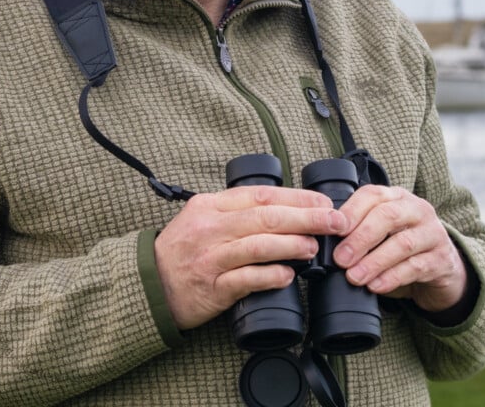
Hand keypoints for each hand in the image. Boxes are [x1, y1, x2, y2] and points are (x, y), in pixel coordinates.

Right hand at [154, 186, 346, 329]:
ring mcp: (211, 258)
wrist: (149, 283)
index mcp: (210, 205)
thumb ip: (234, 210)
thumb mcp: (202, 217)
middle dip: (306, 217)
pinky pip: (247, 279)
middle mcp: (211, 228)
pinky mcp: (212, 288)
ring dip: (292, 245)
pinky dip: (271, 275)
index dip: (295, 197)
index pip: (260, 195)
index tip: (322, 202)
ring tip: (315, 246)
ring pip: (259, 246)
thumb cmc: (182, 249)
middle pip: (266, 217)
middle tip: (335, 221)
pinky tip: (289, 274)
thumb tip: (283, 208)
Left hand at [332, 185, 468, 313]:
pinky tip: (375, 286)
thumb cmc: (401, 244)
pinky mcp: (442, 259)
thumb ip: (360, 229)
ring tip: (354, 276)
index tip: (333, 231)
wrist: (442, 266)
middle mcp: (417, 209)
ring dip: (374, 262)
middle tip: (340, 259)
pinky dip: (391, 278)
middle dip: (360, 238)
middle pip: (388, 216)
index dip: (351, 211)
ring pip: (402, 244)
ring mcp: (433, 233)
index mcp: (397, 196)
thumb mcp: (382, 230)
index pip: (372, 195)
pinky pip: (415, 268)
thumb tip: (327, 241)